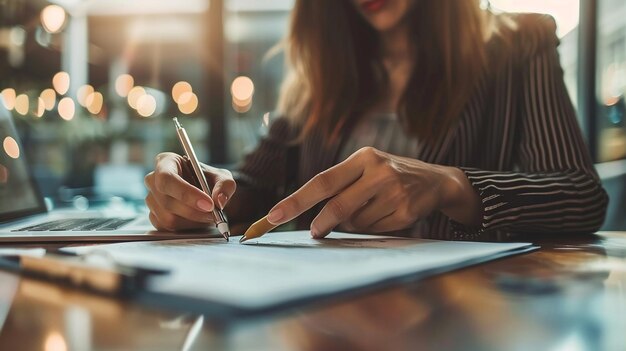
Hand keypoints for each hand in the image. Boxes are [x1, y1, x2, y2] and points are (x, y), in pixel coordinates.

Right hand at [144, 152, 235, 230]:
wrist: (208, 195)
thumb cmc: (211, 181)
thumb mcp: (223, 178)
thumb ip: (225, 186)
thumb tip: (219, 200)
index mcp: (166, 162)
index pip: (167, 178)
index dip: (186, 193)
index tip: (208, 204)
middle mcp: (153, 180)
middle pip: (167, 201)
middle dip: (194, 211)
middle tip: (214, 213)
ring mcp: (151, 199)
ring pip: (168, 218)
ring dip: (193, 221)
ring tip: (207, 215)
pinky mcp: (154, 216)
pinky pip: (168, 228)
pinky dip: (187, 227)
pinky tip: (197, 220)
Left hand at [265, 147, 480, 236]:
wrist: (436, 180)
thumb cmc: (390, 175)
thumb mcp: (367, 168)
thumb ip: (342, 185)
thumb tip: (310, 215)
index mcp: (363, 157)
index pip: (322, 181)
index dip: (296, 201)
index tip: (273, 216)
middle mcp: (378, 171)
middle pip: (338, 206)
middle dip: (322, 223)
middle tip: (315, 232)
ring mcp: (394, 192)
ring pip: (355, 222)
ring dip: (353, 224)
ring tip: (370, 209)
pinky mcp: (405, 211)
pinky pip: (374, 230)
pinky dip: (372, 228)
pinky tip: (386, 214)